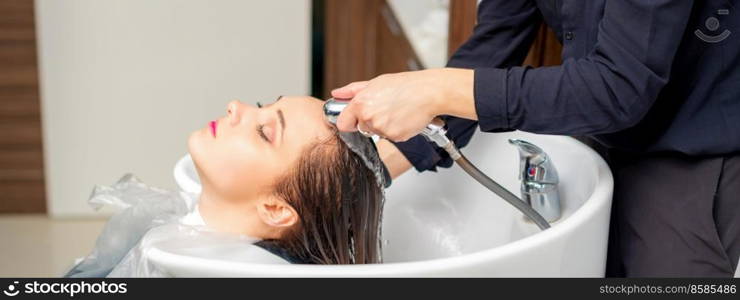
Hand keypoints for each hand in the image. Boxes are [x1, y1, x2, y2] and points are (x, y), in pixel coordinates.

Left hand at [331, 68, 475, 141]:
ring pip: (377, 133)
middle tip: (385, 109)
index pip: (342, 124)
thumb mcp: (376, 83)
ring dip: (385, 126)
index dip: (350, 121)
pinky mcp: (395, 137)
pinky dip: (397, 130)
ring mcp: (381, 129)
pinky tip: (404, 118)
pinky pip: (391, 138)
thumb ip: (353, 90)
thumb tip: (336, 93)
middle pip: (361, 129)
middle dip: (370, 122)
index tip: (356, 118)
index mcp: (360, 103)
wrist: (430, 93)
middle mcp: (368, 117)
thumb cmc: (406, 85)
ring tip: (397, 111)